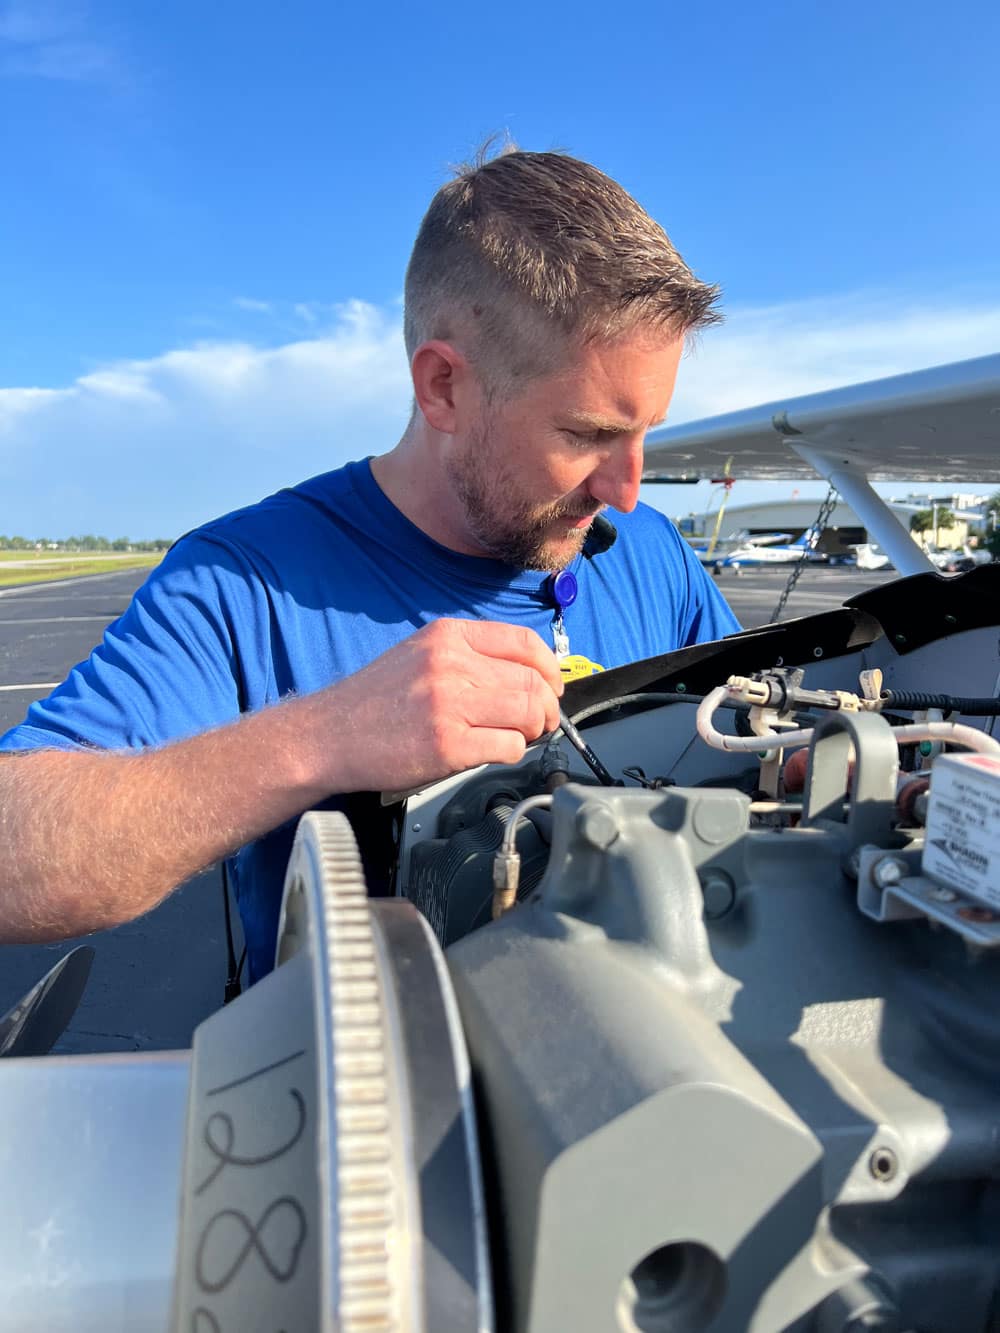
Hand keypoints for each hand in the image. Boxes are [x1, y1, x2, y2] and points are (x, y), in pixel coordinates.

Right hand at [312, 619, 563, 793]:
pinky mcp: (447, 745)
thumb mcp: (420, 654)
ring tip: (518, 736)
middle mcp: (450, 664)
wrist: (329, 735)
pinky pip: (508, 747)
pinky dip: (511, 752)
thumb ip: (469, 657)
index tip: (551, 687)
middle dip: (546, 707)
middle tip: (539, 722)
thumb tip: (527, 677)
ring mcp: (449, 705)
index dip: (549, 669)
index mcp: (448, 636)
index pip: (524, 644)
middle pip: (532, 682)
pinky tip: (492, 751)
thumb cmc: (375, 700)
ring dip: (533, 730)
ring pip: (528, 713)